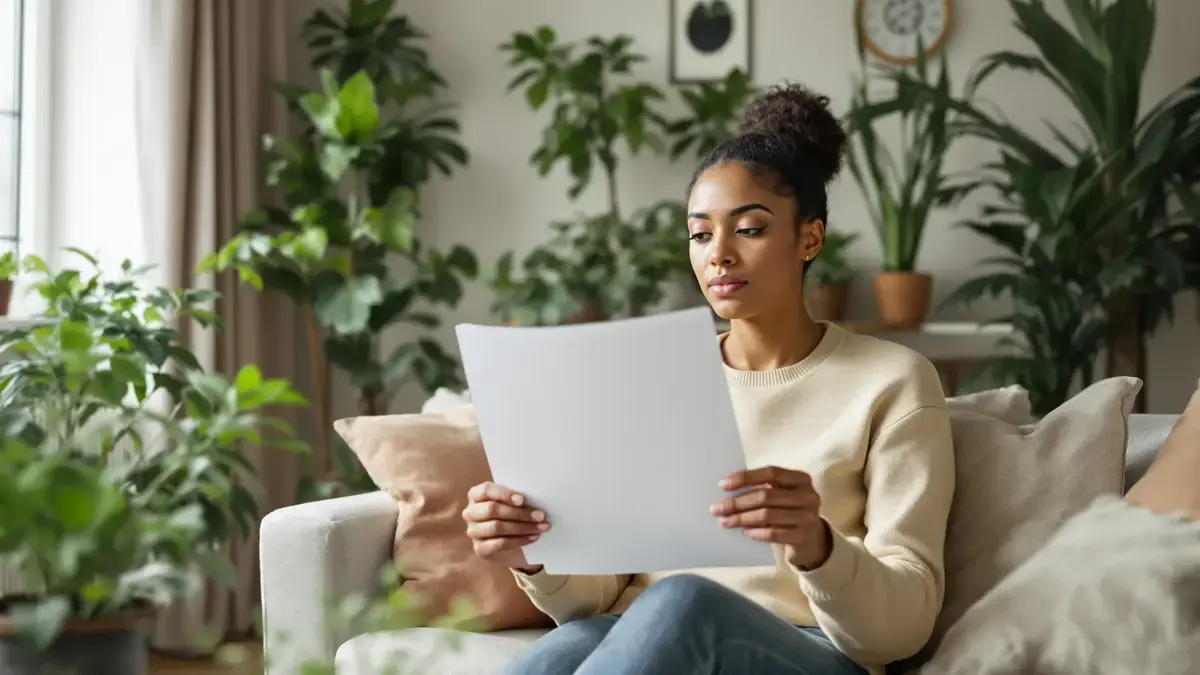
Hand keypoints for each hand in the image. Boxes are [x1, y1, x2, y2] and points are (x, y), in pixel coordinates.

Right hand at [462, 481, 549, 573]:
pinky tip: (533, 537)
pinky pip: (500, 543)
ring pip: (497, 527)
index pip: (486, 490)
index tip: (523, 500)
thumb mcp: (512, 504)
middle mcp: (470, 512)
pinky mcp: (480, 549)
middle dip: (519, 513)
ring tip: (541, 527)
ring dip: (523, 527)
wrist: (511, 544)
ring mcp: (473, 531)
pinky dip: (519, 540)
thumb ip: (517, 499)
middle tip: (541, 516)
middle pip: (492, 509)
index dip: (504, 494)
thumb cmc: (512, 516)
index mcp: (476, 495)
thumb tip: (534, 499)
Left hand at [711, 466, 831, 570]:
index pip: (771, 473)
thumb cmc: (790, 511)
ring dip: (742, 518)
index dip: (746, 477)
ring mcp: (807, 517)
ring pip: (767, 515)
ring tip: (725, 521)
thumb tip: (728, 490)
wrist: (813, 540)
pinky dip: (756, 532)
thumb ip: (763, 488)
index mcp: (801, 479)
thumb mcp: (783, 495)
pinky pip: (773, 533)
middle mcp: (807, 496)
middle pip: (766, 495)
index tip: (723, 485)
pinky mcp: (803, 537)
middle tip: (717, 509)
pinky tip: (745, 532)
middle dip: (738, 502)